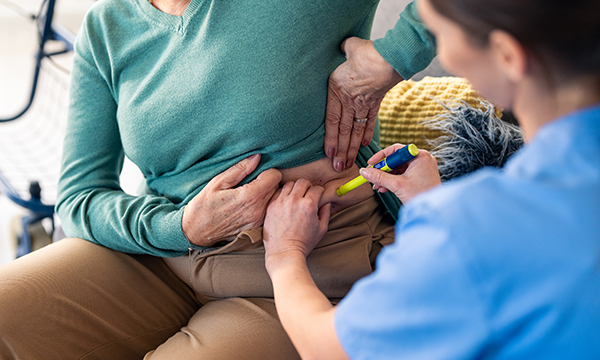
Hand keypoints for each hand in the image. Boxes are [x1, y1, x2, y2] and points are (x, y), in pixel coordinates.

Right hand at [182, 154, 281, 246]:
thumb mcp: (218, 182)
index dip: (267, 171)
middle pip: (276, 187)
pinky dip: (262, 205)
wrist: (196, 232)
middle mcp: (257, 210)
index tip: (256, 172)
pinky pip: (267, 210)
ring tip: (249, 193)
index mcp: (249, 196)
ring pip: (273, 199)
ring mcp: (258, 221)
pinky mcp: (256, 227)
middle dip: (267, 181)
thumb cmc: (204, 205)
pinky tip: (248, 205)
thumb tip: (257, 157)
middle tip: (252, 182)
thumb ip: (240, 169)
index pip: (275, 176)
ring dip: (266, 193)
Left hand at [263, 179, 330, 274]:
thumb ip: (326, 213)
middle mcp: (294, 200)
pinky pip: (278, 192)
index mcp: (309, 205)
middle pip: (303, 182)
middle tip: (308, 193)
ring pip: (289, 184)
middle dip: (308, 186)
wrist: (284, 252)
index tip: (319, 195)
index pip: (317, 188)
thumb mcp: (321, 229)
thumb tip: (326, 202)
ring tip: (296, 196)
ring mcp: (281, 202)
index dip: (320, 191)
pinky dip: (283, 193)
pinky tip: (286, 201)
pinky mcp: (271, 206)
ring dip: (295, 188)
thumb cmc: (304, 243)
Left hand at [324, 37, 403, 171]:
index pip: (331, 121)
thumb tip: (345, 45)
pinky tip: (364, 146)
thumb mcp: (350, 48)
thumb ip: (346, 49)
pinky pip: (370, 122)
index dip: (329, 139)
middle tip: (338, 167)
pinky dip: (366, 134)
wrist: (389, 58)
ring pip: (355, 131)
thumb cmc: (367, 53)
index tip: (328, 153)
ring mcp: (363, 105)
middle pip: (343, 131)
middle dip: (340, 151)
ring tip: (348, 163)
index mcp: (337, 90)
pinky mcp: (376, 104)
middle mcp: (349, 101)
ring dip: (351, 149)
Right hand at [360, 144, 441, 202]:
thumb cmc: (422, 197)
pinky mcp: (421, 177)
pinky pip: (404, 175)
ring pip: (399, 168)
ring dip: (387, 177)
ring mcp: (423, 168)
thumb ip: (379, 177)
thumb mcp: (397, 185)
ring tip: (377, 185)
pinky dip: (394, 181)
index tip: (371, 163)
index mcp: (420, 156)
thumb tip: (365, 171)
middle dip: (383, 169)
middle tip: (372, 175)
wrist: (434, 212)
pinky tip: (384, 188)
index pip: (396, 150)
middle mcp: (423, 159)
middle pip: (397, 159)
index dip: (381, 156)